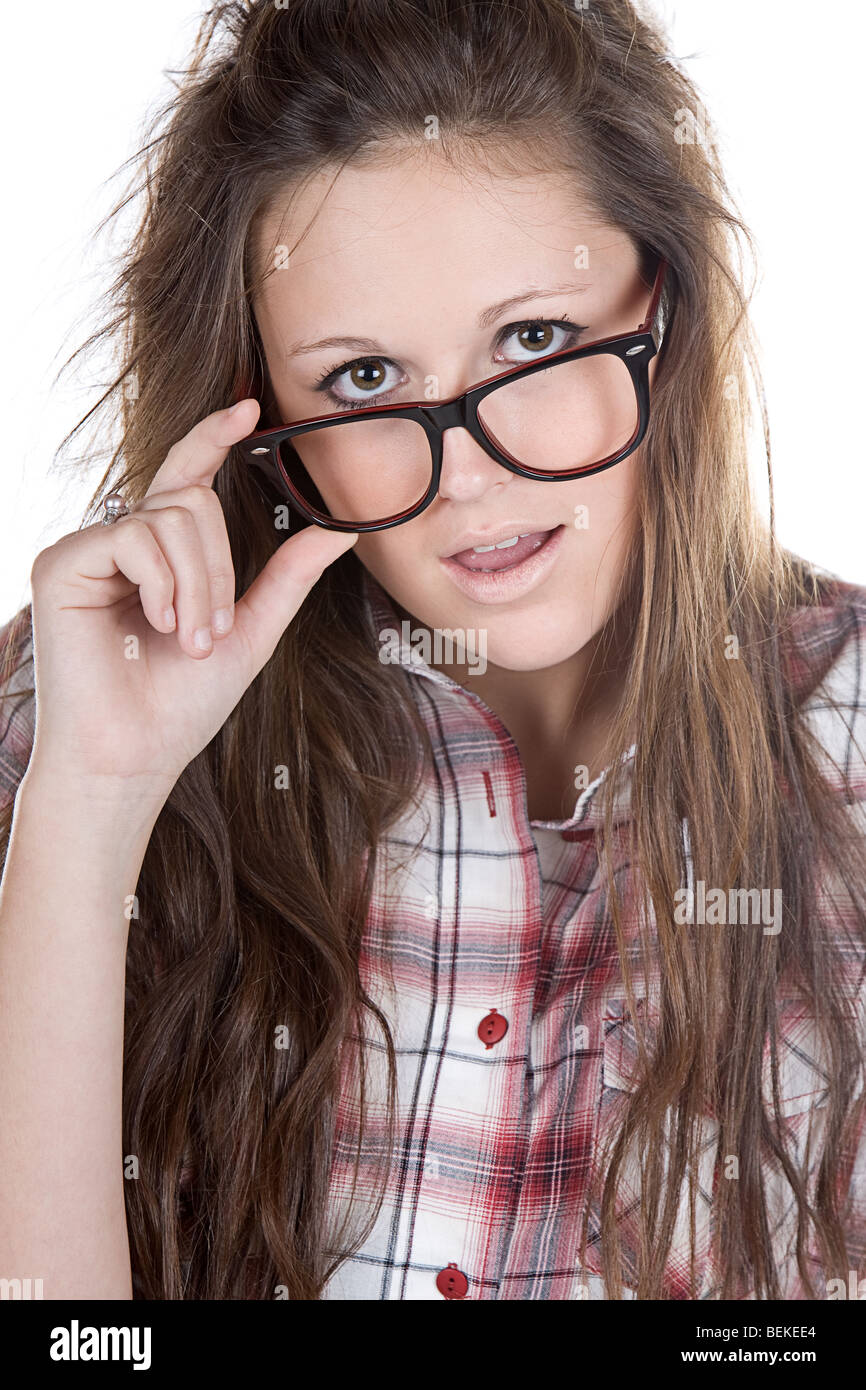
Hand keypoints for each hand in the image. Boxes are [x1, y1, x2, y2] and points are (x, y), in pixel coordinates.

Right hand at [26, 399, 358, 801]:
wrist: (134, 755)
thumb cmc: (181, 705)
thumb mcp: (249, 631)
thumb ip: (287, 577)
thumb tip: (341, 530)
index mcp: (162, 555)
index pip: (188, 477)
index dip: (214, 437)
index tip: (250, 409)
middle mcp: (122, 543)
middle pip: (193, 499)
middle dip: (219, 568)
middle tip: (209, 633)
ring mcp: (89, 550)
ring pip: (171, 515)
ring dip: (198, 585)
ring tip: (186, 640)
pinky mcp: (62, 564)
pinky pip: (135, 535)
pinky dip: (162, 583)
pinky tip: (155, 624)